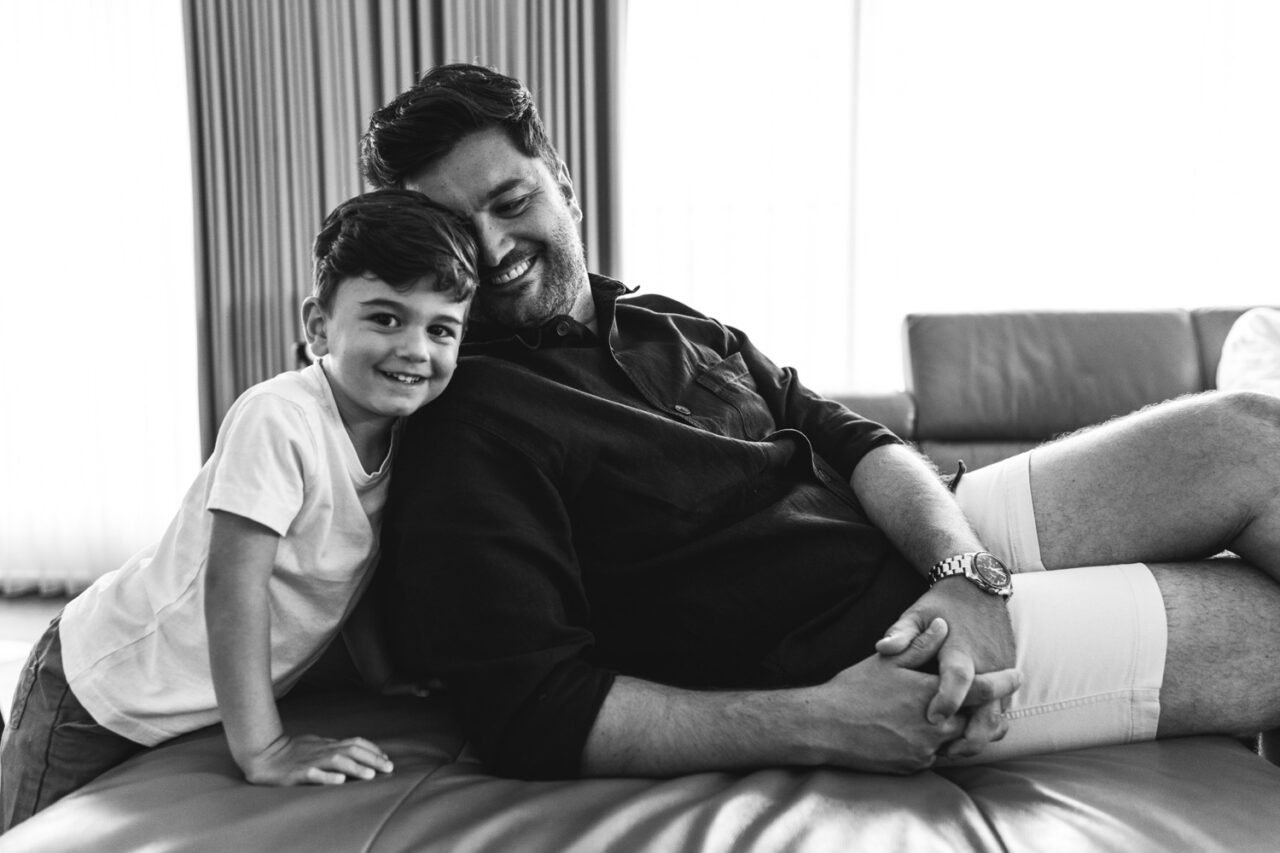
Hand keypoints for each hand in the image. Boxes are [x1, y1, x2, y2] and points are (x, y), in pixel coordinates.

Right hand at [238, 733, 393, 785]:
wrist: (264, 754)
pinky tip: (340, 781)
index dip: (373, 749)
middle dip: (372, 758)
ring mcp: (310, 761)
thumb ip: (333, 748)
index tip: (386, 759)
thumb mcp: (316, 745)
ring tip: (371, 774)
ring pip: (337, 761)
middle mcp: (322, 750)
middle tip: (389, 768)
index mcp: (327, 744)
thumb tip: (353, 750)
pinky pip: (314, 774)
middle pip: (352, 750)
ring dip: (356, 767)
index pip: (355, 742)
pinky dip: (328, 777)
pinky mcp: (298, 773)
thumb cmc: (291, 752)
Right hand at [807, 617, 1017, 773]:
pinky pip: (939, 758)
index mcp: (929, 694)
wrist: (824, 727)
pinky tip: (937, 736)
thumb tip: (943, 625)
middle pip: (979, 724)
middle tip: (1000, 707)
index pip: (981, 690)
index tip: (1017, 674)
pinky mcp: (913, 766)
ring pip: (961, 743)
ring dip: (970, 733)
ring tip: (974, 722)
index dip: (1003, 682)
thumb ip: (919, 644)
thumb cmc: (853, 689)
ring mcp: (924, 750)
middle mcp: (933, 726)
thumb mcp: (886, 661)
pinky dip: (944, 747)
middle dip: (991, 715)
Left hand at [875, 579, 1018, 757]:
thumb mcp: (916, 613)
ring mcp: (999, 674)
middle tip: (946, 751)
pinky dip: (989, 728)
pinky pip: (1002, 711)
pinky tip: (968, 738)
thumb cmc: (940, 607)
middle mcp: (985, 664)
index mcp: (959, 649)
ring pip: (998, 716)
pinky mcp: (1006, 680)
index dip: (947, 699)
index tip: (932, 718)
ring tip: (954, 751)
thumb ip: (901, 633)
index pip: (958, 678)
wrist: (978, 590)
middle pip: (987, 708)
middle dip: (971, 735)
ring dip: (981, 737)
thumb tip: (883, 648)